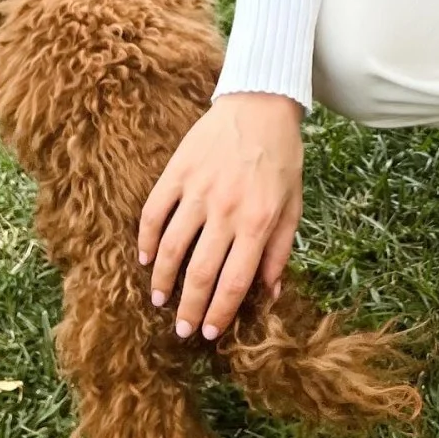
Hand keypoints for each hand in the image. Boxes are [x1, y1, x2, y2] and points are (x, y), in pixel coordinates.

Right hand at [138, 91, 303, 339]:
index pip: (234, 282)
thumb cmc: (282, 157)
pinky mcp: (177, 172)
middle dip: (189, 309)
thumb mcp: (293, 203)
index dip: (219, 314)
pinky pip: (153, 213)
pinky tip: (145, 258)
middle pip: (200, 273)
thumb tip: (269, 292)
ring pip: (171, 248)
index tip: (209, 334)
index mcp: (258, 221)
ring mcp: (198, 190)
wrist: (260, 104)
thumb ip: (281, 249)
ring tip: (159, 299)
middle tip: (181, 330)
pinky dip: (145, 239)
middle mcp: (226, 210)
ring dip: (162, 280)